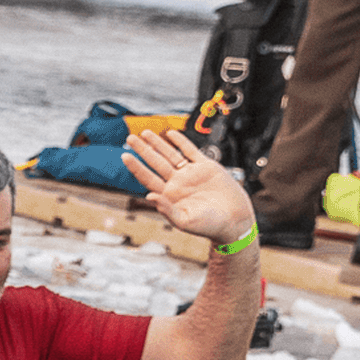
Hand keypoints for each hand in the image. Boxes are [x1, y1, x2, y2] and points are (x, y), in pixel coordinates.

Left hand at [121, 128, 255, 246]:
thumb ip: (165, 209)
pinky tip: (171, 134)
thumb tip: (148, 197)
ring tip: (144, 133)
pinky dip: (181, 141)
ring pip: (170, 154)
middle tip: (129, 139)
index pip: (147, 178)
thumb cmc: (209, 226)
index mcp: (169, 196)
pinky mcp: (207, 167)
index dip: (136, 167)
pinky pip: (191, 151)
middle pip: (155, 163)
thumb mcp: (184, 220)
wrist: (234, 221)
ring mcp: (191, 173)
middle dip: (143, 150)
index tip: (124, 156)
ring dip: (158, 144)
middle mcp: (177, 183)